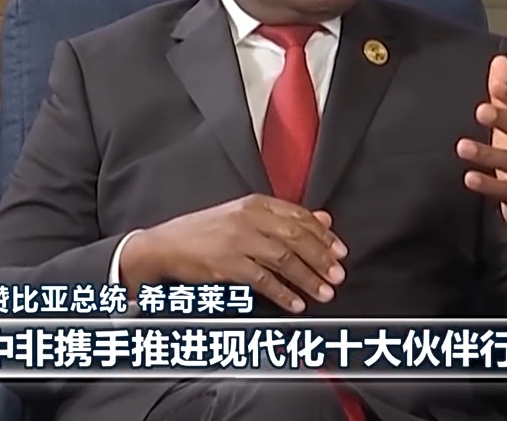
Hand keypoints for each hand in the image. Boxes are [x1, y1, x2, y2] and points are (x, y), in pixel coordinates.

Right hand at [120, 195, 347, 313]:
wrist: (166, 244)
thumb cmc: (207, 231)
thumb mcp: (245, 216)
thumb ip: (284, 217)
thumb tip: (324, 219)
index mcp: (256, 203)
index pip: (299, 216)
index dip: (323, 235)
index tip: (340, 251)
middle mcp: (249, 218)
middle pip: (296, 236)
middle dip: (321, 257)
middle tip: (338, 274)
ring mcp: (238, 241)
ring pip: (284, 259)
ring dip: (308, 278)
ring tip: (325, 292)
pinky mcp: (228, 265)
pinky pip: (263, 280)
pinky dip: (283, 294)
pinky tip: (296, 304)